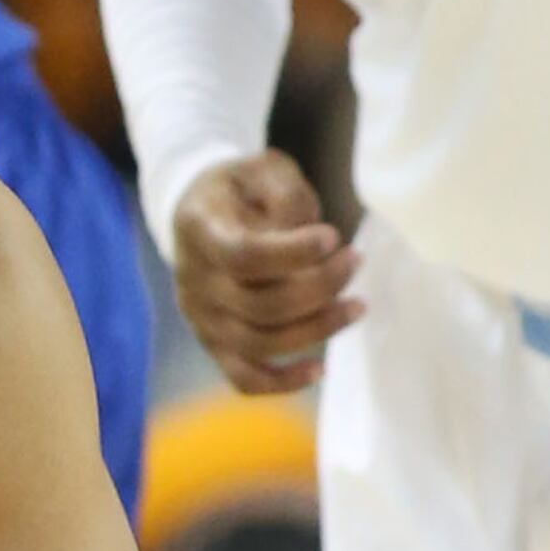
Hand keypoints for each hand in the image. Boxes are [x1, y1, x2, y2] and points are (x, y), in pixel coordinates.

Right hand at [168, 150, 359, 392]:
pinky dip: (282, 382)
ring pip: (259, 344)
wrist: (203, 212)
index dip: (294, 253)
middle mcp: (192, 279)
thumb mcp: (265, 168)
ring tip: (356, 305)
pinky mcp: (213, 342)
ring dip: (317, 329)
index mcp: (199, 228)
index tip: (332, 237)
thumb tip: (311, 242)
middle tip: (355, 260)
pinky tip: (320, 369)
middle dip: (322, 286)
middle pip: (260, 304)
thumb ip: (289, 195)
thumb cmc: (243, 188)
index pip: (244, 255)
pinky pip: (244, 378)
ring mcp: (200, 317)